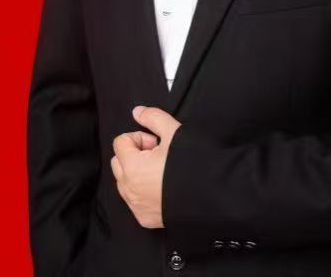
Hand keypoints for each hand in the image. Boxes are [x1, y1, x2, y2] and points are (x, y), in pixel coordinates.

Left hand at [111, 106, 181, 228]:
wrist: (212, 193)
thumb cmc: (191, 162)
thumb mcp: (174, 131)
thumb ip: (152, 117)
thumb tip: (137, 112)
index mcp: (132, 166)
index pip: (121, 142)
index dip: (140, 137)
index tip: (157, 143)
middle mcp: (129, 189)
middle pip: (118, 162)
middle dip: (134, 154)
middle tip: (158, 154)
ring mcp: (136, 206)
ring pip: (124, 182)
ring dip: (137, 172)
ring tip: (161, 170)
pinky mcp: (145, 218)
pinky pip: (134, 200)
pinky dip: (142, 191)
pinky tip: (162, 186)